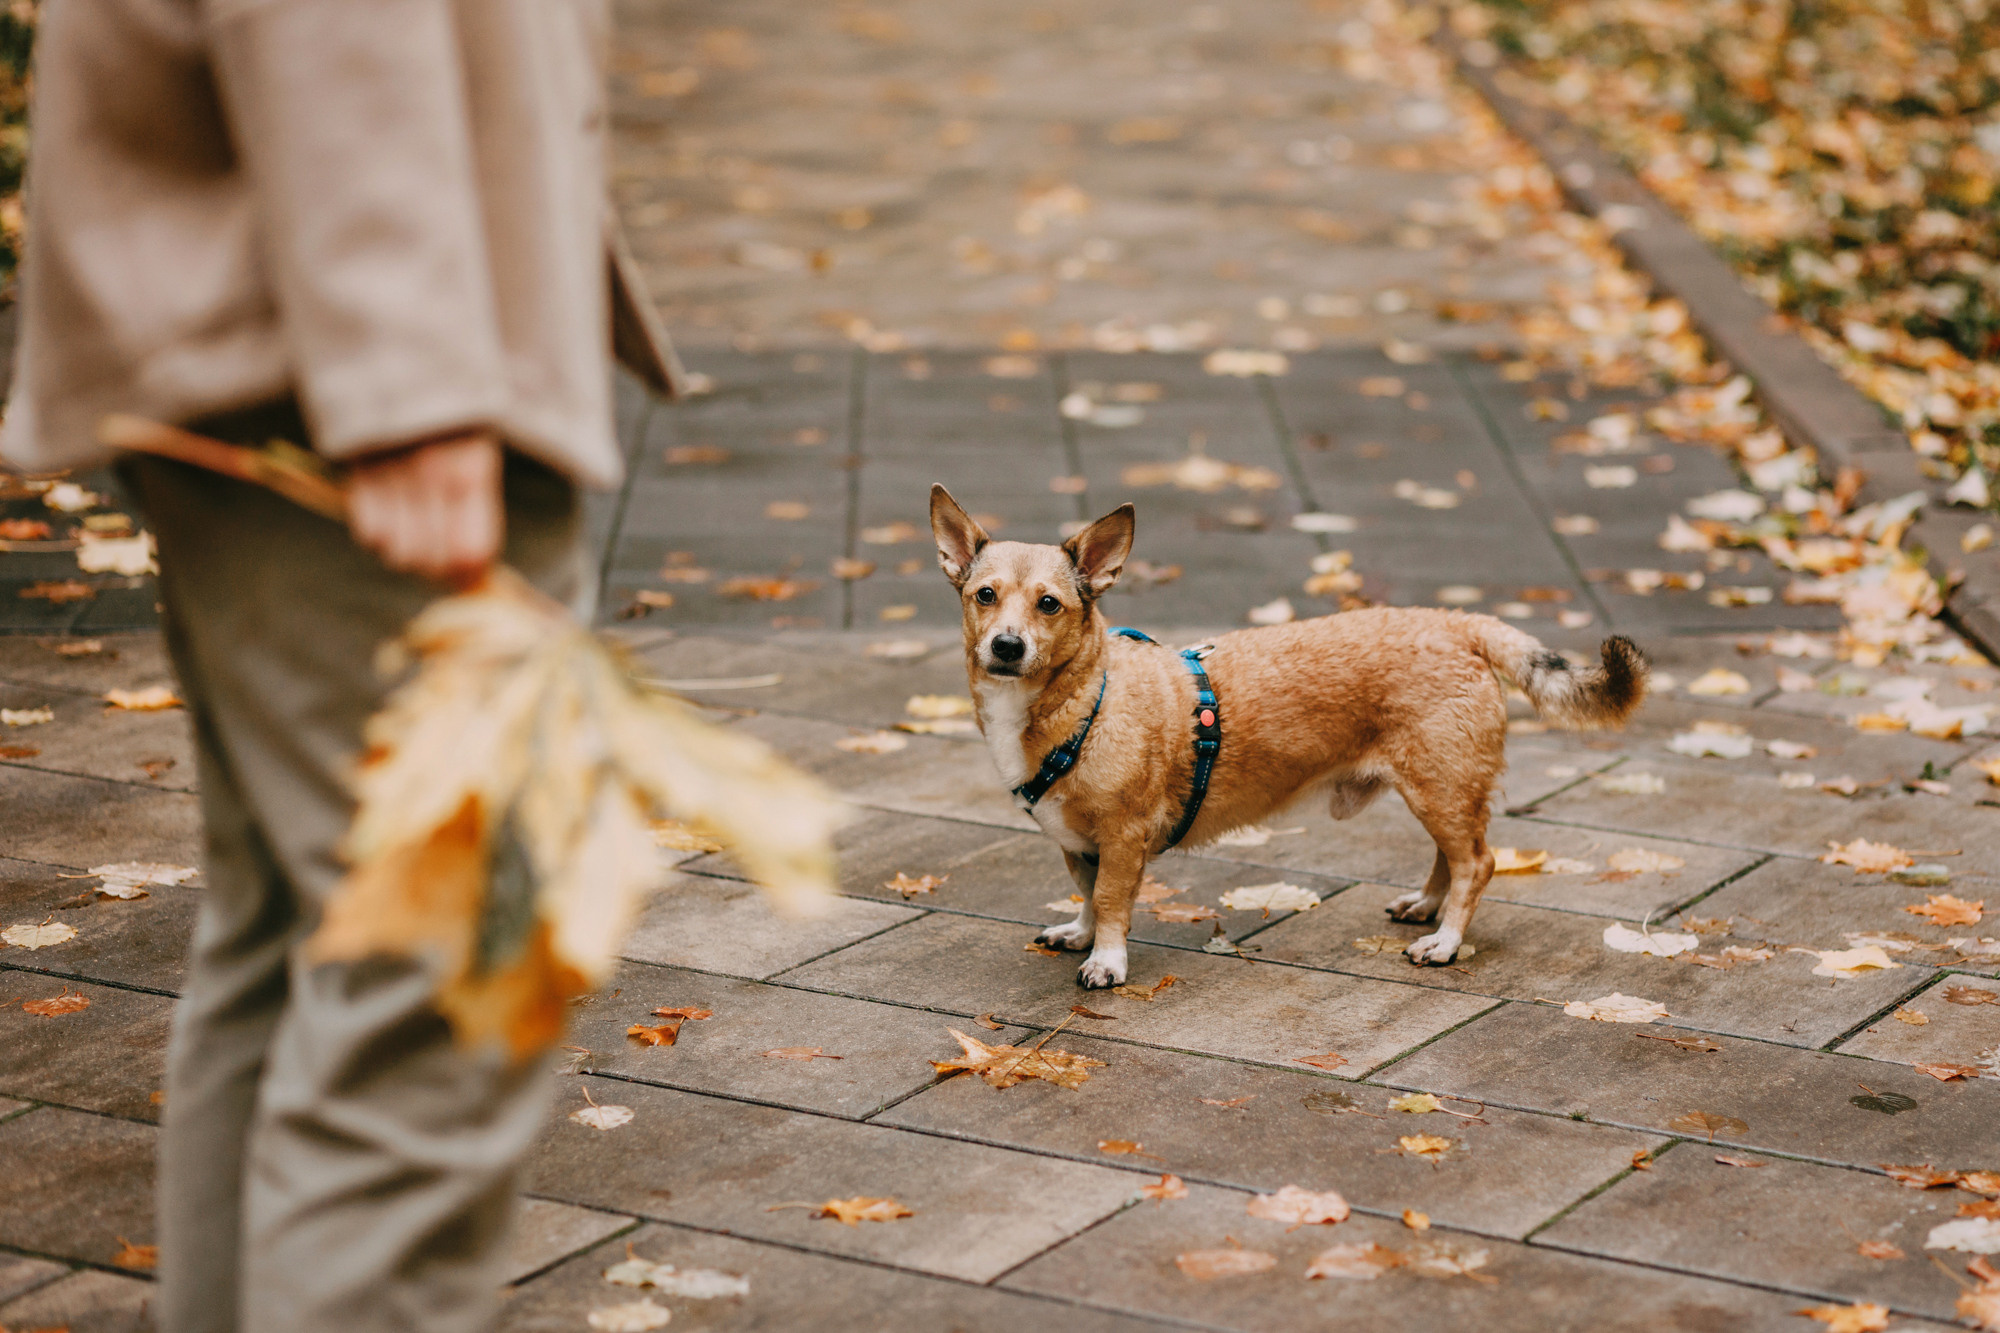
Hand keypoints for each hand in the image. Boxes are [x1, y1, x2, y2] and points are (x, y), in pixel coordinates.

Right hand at [347, 432, 501, 584]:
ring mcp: (391, 473)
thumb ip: (477, 509)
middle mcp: (431, 475)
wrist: (408, 359)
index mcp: (472, 469)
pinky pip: (366, 531)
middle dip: (438, 569)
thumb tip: (473, 574)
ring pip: (397, 553)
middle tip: (440, 559)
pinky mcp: (356, 469)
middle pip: (433, 560)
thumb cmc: (453, 417)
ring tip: (415, 534)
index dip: (470, 572)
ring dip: (407, 554)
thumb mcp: (480, 452)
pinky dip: (378, 536)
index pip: (472, 551)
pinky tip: (390, 519)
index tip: (469, 574)